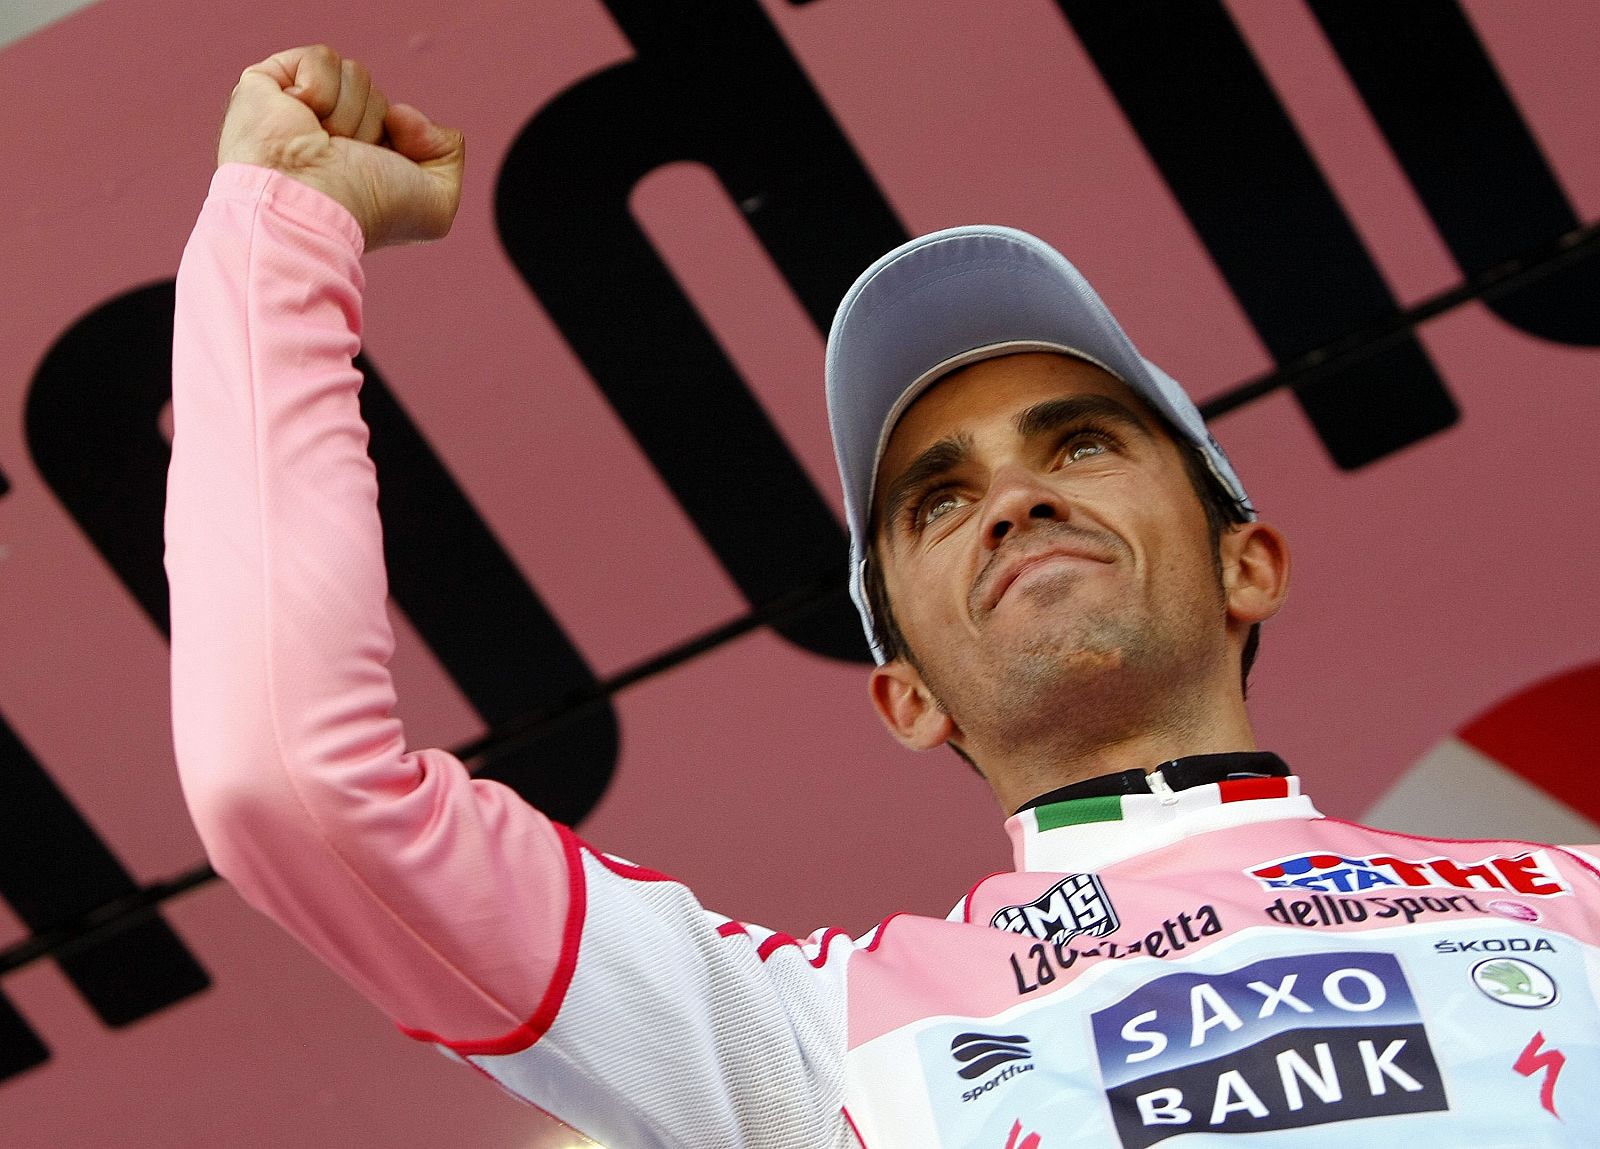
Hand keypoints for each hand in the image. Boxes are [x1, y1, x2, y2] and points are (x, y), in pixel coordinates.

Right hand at [217, 45, 464, 249]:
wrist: (311, 203)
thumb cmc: (366, 210)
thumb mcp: (437, 205)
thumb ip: (448, 154)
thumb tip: (402, 113)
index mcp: (361, 161)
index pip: (399, 121)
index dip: (407, 139)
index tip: (386, 168)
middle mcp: (329, 134)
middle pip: (378, 96)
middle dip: (373, 126)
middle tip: (347, 159)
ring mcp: (297, 108)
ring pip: (355, 73)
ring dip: (349, 113)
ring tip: (324, 144)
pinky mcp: (268, 83)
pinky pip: (321, 58)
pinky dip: (320, 89)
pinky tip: (303, 120)